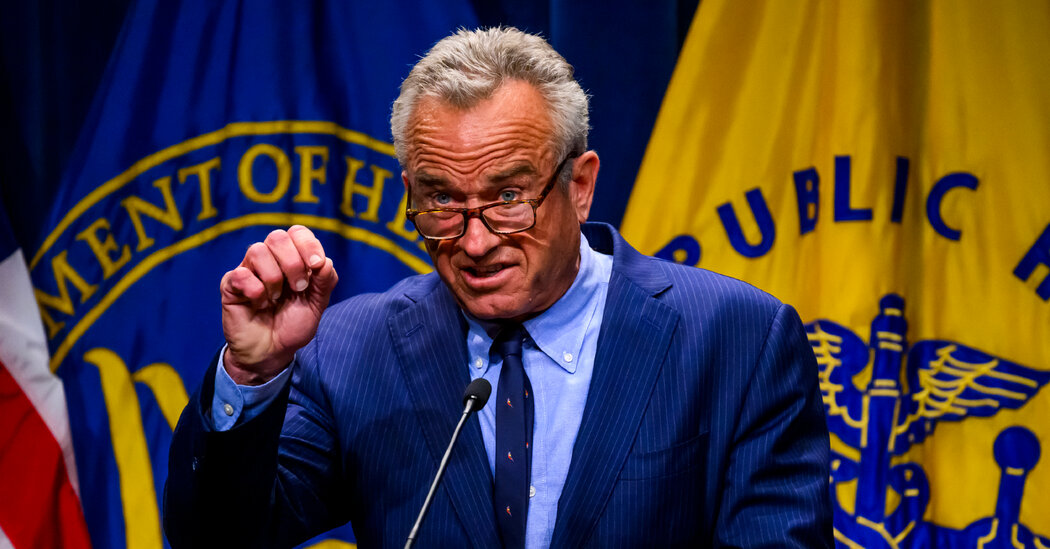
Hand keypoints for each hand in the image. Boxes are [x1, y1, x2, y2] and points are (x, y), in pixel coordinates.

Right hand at [219, 225, 337, 384]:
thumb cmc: (292, 326)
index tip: (316, 266)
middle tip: (298, 288)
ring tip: (276, 299)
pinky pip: (241, 274)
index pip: (297, 232)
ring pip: (258, 251)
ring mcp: (249, 270)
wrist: (272, 352)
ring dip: (274, 279)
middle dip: (293, 263)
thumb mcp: (316, 304)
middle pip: (277, 237)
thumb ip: (325, 282)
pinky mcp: (231, 284)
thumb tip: (325, 262)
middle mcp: (270, 259)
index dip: (308, 244)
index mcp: (292, 259)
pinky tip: (259, 305)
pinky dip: (256, 292)